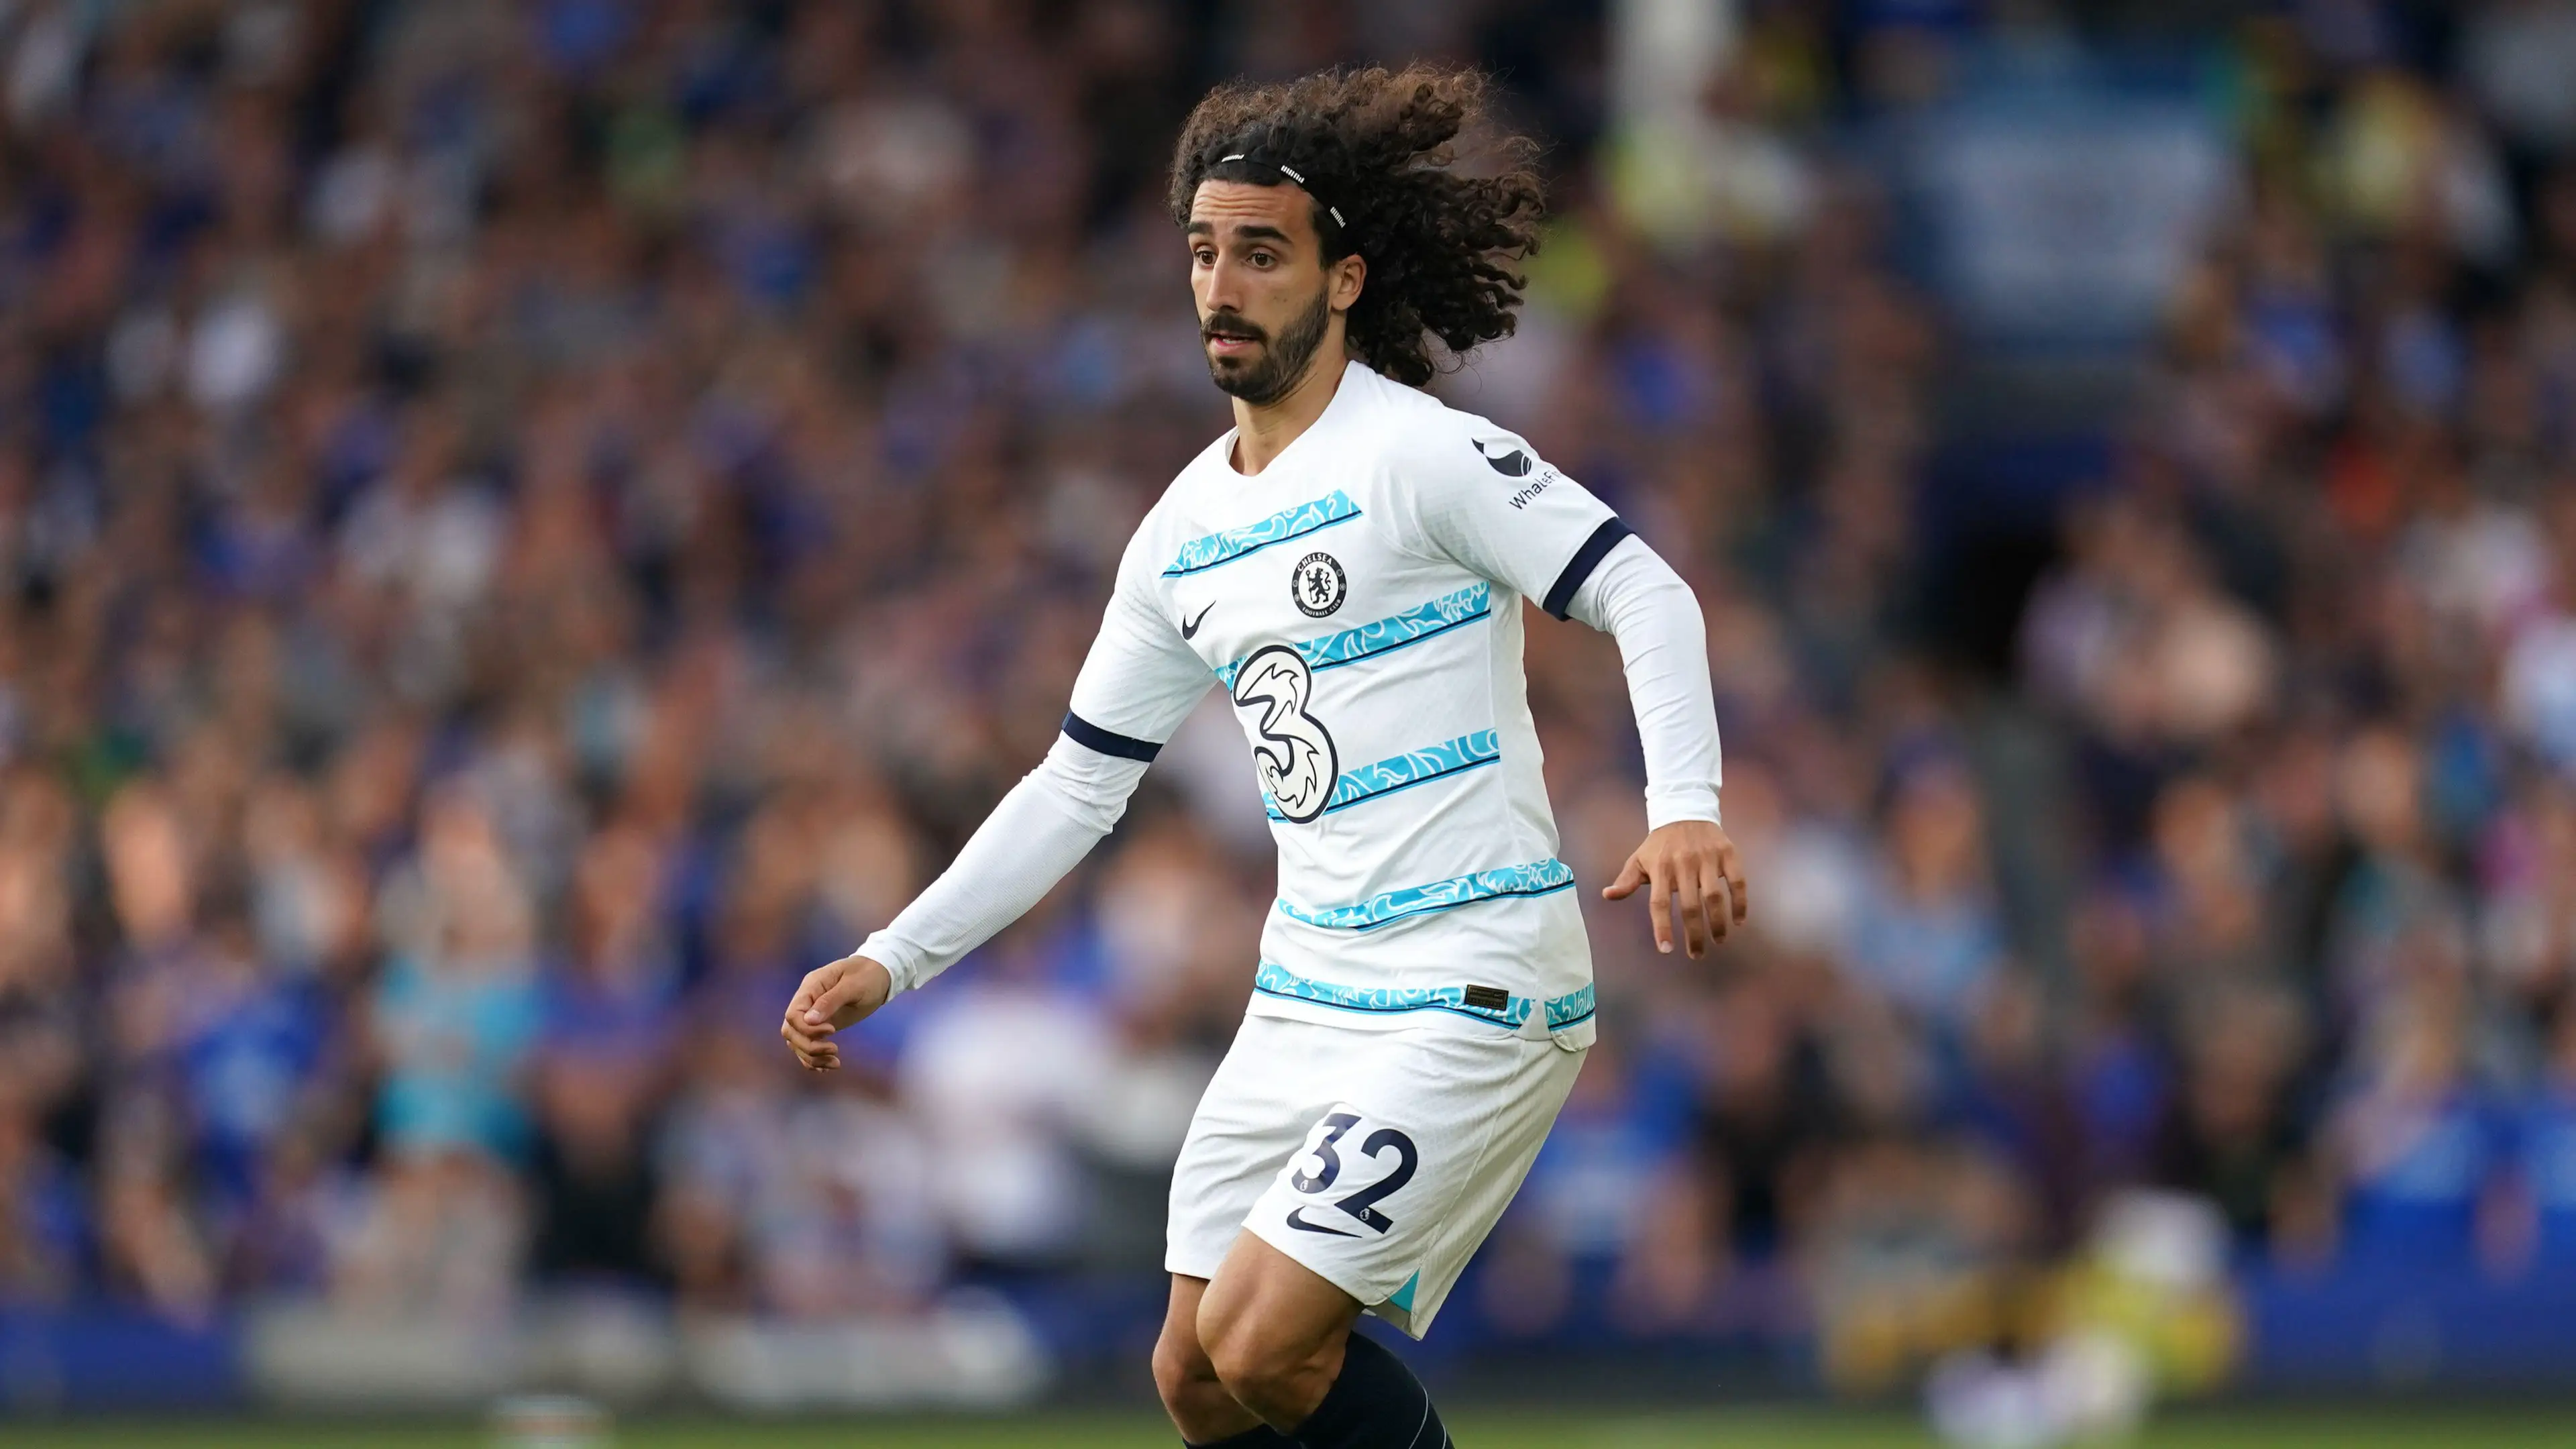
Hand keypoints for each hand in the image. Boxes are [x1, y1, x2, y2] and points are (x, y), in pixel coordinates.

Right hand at [780, 954, 892, 1070]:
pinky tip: (829, 1066)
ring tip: (836, 1063)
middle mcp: (806, 1002)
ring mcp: (812, 1015)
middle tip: (835, 1050)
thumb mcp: (853, 986)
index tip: (832, 1031)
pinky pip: (807, 1046)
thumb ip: (831, 1001)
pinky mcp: (821, 1027)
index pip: (793, 1015)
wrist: (879, 974)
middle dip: (809, 1046)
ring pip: (797, 1042)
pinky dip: (814, 1059)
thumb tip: (810, 1021)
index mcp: (810, 987)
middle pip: (791, 1031)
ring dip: (812, 1057)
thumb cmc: (867, 975)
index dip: (807, 1029)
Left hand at [1601, 820, 1747, 958]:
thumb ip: (1626, 880)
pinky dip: (1740, 902)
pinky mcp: (1728, 854)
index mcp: (1661, 868)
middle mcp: (1684, 864)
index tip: (1666, 950)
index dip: (1662, 927)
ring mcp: (1708, 858)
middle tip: (1697, 954)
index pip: (1660, 903)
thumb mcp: (1639, 859)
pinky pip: (1737, 882)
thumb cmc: (1660, 844)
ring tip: (1719, 941)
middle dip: (1694, 934)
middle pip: (1690, 905)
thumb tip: (1607, 895)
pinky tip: (1739, 920)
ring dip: (1718, 922)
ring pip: (1715, 896)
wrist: (1685, 810)